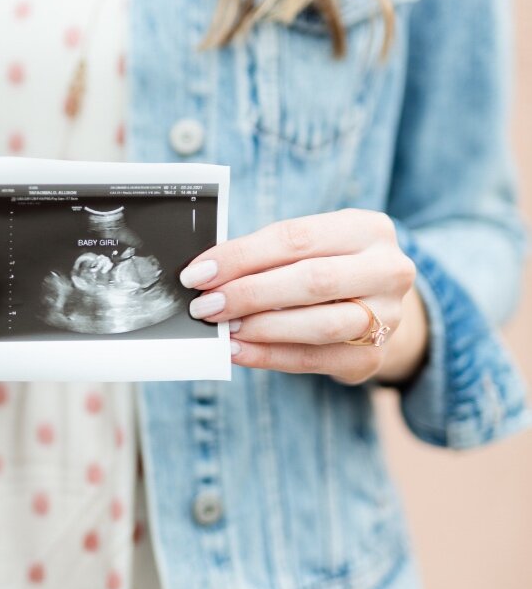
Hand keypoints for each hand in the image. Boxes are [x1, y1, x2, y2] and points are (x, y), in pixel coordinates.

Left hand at [180, 209, 423, 384]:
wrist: (374, 306)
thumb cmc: (325, 266)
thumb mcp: (307, 247)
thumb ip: (264, 255)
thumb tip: (206, 274)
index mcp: (367, 229)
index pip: (295, 238)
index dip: (242, 256)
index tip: (199, 273)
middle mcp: (389, 270)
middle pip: (313, 280)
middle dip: (250, 293)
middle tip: (206, 304)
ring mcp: (389, 317)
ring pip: (320, 325)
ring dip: (261, 328)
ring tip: (224, 328)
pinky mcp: (372, 356)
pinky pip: (314, 359)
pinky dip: (269, 356)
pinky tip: (238, 351)